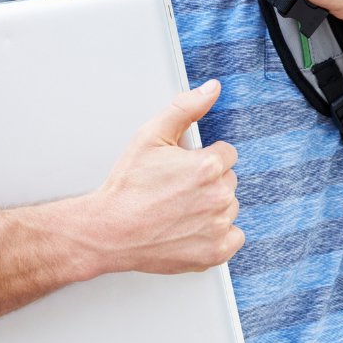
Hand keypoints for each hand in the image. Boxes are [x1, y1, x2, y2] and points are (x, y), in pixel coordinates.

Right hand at [87, 80, 242, 274]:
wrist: (109, 231)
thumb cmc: (127, 186)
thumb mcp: (152, 134)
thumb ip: (186, 107)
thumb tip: (212, 89)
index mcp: (207, 166)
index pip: (227, 154)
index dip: (205, 157)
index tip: (186, 168)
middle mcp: (217, 197)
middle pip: (229, 180)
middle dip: (209, 180)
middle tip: (178, 189)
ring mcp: (217, 227)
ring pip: (230, 206)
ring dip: (213, 206)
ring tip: (181, 209)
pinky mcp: (214, 253)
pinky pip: (234, 237)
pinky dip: (219, 234)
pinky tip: (194, 228)